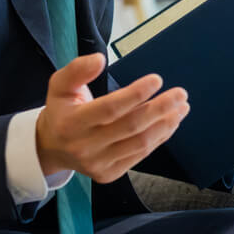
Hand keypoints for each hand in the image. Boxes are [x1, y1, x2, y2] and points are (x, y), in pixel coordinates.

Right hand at [35, 53, 187, 183]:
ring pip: (140, 144)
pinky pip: (140, 155)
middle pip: (131, 127)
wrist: (51, 148)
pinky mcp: (109, 174)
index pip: (110, 108)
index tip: (157, 79)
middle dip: (160, 108)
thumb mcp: (59, 85)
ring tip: (182, 107)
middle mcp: (85, 146)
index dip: (136, 94)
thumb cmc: (61, 111)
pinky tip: (170, 122)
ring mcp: (98, 164)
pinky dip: (159, 137)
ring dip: (166, 124)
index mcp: (72, 123)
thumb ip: (77, 69)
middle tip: (181, 93)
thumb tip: (100, 59)